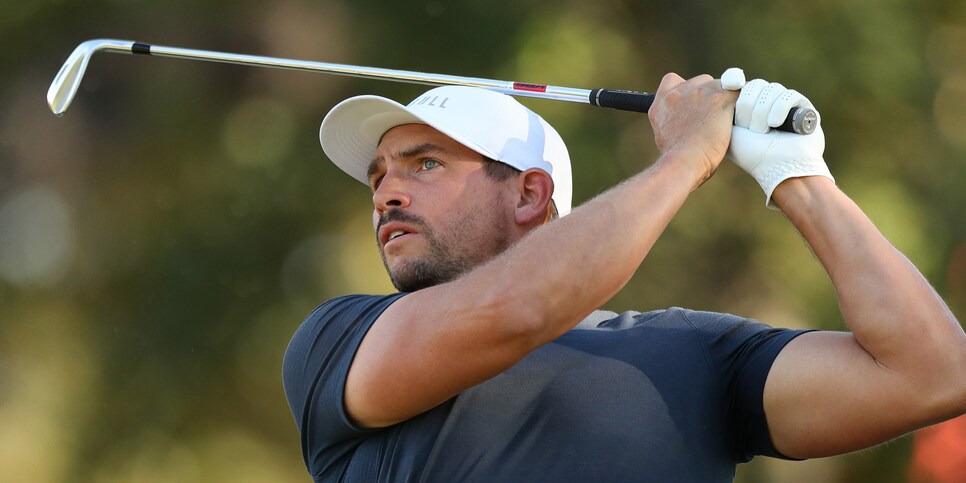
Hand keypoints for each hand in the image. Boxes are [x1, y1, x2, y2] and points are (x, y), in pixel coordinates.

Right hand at [648, 72, 738, 189]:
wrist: (684, 162)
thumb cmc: (678, 159)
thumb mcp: (665, 136)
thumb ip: (673, 121)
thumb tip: (686, 122)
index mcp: (661, 103)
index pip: (672, 80)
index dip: (686, 88)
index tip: (692, 100)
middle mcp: (677, 94)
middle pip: (700, 81)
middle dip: (708, 95)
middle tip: (712, 117)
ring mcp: (698, 93)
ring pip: (719, 85)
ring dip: (723, 100)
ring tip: (724, 122)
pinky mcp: (718, 98)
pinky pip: (737, 91)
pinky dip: (739, 102)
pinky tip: (739, 116)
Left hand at [727, 79, 833, 206]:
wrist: (779, 168)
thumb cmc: (752, 154)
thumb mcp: (729, 131)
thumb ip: (723, 108)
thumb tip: (725, 82)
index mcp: (749, 107)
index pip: (741, 86)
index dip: (740, 97)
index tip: (739, 116)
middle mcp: (766, 103)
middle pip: (755, 85)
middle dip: (750, 109)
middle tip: (753, 130)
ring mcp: (784, 103)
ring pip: (771, 89)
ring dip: (764, 112)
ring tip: (766, 131)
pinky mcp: (802, 106)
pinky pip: (788, 95)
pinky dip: (779, 108)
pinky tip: (776, 124)